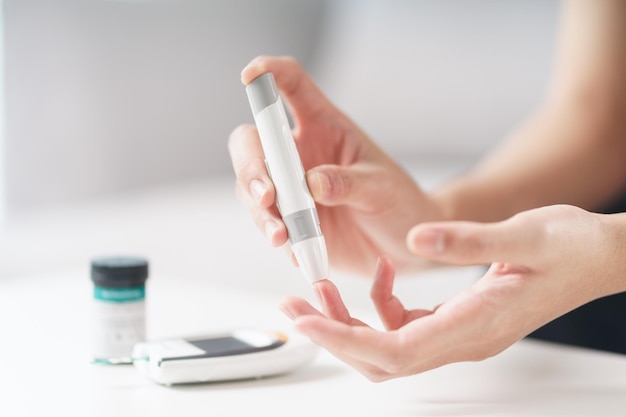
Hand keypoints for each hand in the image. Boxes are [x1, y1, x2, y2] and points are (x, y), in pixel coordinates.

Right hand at [228, 55, 437, 274]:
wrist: (402, 244)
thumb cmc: (398, 202)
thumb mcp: (382, 188)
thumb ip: (349, 183)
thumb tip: (313, 183)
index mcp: (324, 126)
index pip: (292, 85)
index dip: (268, 72)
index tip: (251, 75)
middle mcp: (300, 152)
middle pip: (252, 142)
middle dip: (251, 166)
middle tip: (268, 196)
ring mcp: (290, 187)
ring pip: (252, 188)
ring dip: (260, 211)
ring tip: (282, 236)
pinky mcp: (289, 220)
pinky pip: (267, 223)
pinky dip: (275, 236)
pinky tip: (296, 252)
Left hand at [280, 205, 625, 380]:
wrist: (598, 255)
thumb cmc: (571, 246)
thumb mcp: (523, 233)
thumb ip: (467, 241)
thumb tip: (415, 241)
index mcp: (476, 324)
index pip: (395, 351)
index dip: (345, 340)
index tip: (306, 322)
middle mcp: (465, 339)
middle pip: (382, 358)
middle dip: (333, 334)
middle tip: (294, 305)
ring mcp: (462, 333)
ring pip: (389, 344)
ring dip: (350, 321)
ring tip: (321, 287)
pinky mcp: (460, 320)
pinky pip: (407, 325)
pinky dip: (382, 304)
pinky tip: (383, 273)